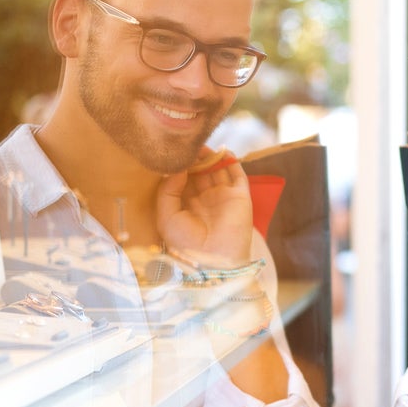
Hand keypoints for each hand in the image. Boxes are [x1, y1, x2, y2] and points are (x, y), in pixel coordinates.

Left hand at [155, 146, 253, 265]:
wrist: (213, 261)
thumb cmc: (186, 244)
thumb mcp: (166, 216)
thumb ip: (168, 190)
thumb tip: (178, 168)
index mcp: (187, 205)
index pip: (183, 179)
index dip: (179, 166)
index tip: (172, 154)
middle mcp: (206, 199)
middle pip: (200, 171)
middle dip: (194, 158)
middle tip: (186, 145)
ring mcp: (224, 197)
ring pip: (217, 169)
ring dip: (210, 156)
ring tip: (200, 145)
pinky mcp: (240, 196)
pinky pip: (237, 173)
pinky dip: (231, 160)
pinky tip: (221, 150)